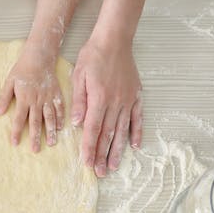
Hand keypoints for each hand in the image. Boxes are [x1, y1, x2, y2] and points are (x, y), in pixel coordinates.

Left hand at [0, 44, 64, 151]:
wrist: (39, 57)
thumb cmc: (22, 69)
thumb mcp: (9, 82)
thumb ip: (4, 98)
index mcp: (24, 98)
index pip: (19, 119)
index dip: (16, 132)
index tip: (15, 143)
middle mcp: (37, 100)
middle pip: (36, 122)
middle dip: (35, 137)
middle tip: (35, 150)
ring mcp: (48, 98)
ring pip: (50, 117)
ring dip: (50, 131)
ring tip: (51, 143)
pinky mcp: (57, 94)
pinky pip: (60, 108)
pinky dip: (61, 119)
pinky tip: (61, 128)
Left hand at [71, 39, 141, 176]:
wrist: (114, 39)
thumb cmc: (93, 56)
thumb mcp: (78, 76)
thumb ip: (78, 101)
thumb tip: (76, 124)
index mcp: (98, 99)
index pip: (92, 129)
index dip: (89, 148)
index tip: (85, 163)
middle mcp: (115, 103)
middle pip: (107, 134)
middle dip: (101, 155)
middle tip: (99, 173)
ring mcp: (127, 100)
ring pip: (122, 130)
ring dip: (117, 150)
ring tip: (113, 167)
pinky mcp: (136, 96)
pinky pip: (137, 118)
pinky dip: (136, 132)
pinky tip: (135, 146)